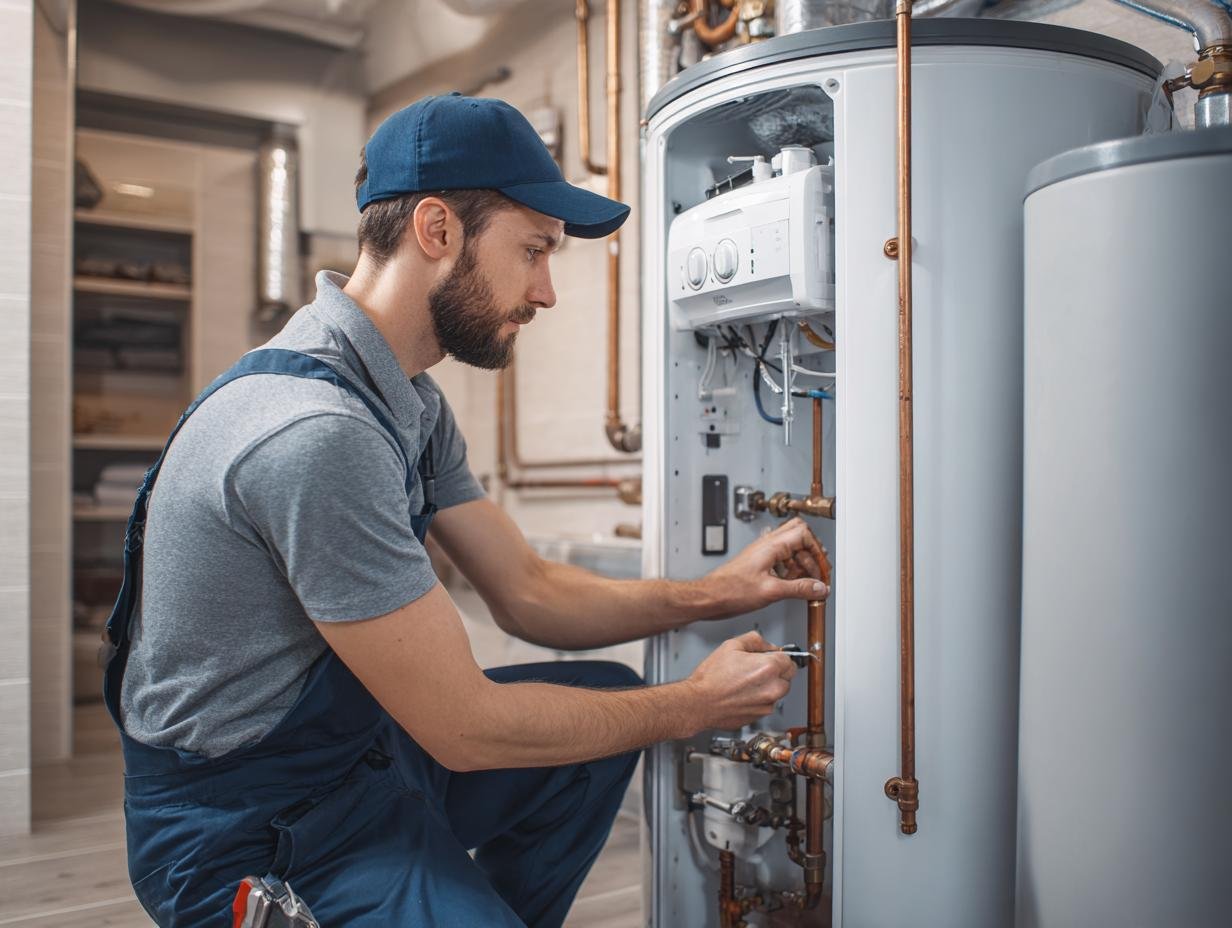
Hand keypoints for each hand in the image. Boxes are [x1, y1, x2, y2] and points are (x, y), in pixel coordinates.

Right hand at [684, 631, 797, 730]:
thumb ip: (755, 640)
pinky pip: (766, 705)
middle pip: (787, 677)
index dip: (777, 656)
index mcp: (769, 668)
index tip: (769, 657)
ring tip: (746, 682)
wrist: (699, 703)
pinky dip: (759, 700)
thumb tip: (768, 645)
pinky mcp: (759, 716)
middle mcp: (773, 688)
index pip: (789, 659)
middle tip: (756, 669)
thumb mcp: (731, 645)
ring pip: (778, 692)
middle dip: (776, 671)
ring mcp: (767, 705)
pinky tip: (742, 694)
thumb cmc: (711, 678)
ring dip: (769, 686)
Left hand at [700, 518, 829, 619]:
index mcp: (771, 545)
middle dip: (812, 554)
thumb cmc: (730, 590)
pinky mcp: (759, 563)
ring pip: (791, 549)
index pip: (804, 534)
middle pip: (799, 536)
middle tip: (817, 574)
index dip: (817, 551)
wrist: (710, 597)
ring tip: (804, 583)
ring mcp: (763, 553)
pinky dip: (791, 570)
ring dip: (802, 564)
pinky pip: (782, 560)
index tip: (822, 569)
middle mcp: (767, 545)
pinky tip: (790, 585)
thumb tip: (819, 588)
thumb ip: (799, 589)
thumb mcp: (771, 591)